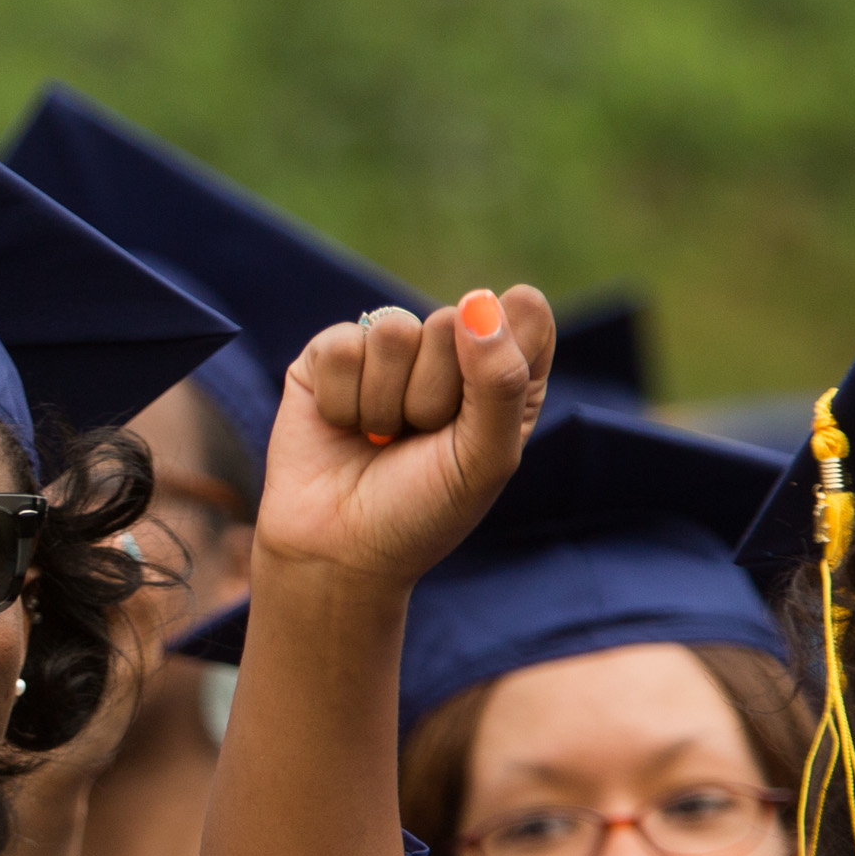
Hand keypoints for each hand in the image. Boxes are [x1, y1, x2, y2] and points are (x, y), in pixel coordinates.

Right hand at [255, 289, 554, 598]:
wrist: (339, 554)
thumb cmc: (422, 512)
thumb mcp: (485, 459)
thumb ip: (500, 380)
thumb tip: (477, 301)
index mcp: (503, 374)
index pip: (524, 313)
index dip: (503, 352)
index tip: (478, 410)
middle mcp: (448, 353)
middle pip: (454, 321)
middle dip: (435, 395)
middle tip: (419, 439)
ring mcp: (388, 351)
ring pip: (395, 332)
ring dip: (386, 403)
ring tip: (380, 438)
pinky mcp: (330, 356)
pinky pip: (344, 347)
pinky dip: (343, 401)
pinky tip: (343, 427)